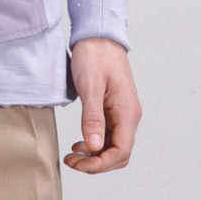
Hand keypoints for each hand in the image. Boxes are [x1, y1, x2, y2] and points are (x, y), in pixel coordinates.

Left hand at [64, 38, 141, 173]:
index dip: (99, 164)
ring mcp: (123, 113)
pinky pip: (109, 136)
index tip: (77, 163)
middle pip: (120, 154)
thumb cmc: (94, 56)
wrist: (98, 35)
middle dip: (96, 163)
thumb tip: (95, 147)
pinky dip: (95, 144)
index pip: (121, 152)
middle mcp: (130, 116)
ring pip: (114, 147)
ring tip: (72, 153)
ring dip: (95, 156)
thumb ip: (93, 118)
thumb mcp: (90, 87)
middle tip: (71, 160)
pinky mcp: (114, 110)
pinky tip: (80, 142)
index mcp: (127, 112)